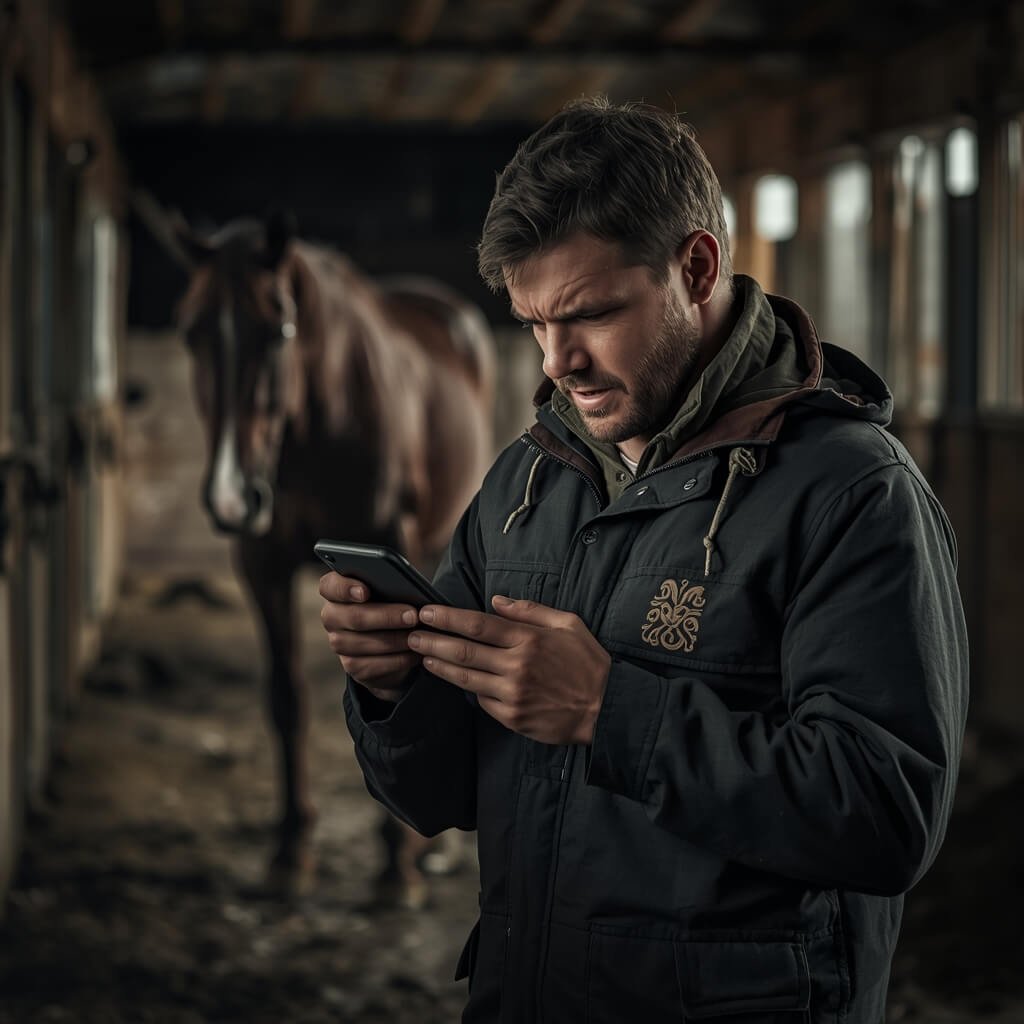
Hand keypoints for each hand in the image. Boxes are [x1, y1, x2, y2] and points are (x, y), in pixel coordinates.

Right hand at [318, 572, 420, 701]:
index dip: (345, 588)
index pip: (330, 586)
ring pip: (364, 643)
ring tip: (417, 636)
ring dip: (395, 640)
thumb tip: (406, 588)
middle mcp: (332, 617)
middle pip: (354, 617)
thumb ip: (389, 582)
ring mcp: (339, 643)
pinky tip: (413, 653)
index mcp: (336, 591)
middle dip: (386, 617)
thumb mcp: (390, 589)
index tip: (365, 592)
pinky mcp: (351, 666)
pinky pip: (373, 665)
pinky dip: (397, 659)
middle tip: (412, 616)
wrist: (392, 638)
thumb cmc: (392, 603)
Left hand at [407, 595, 610, 744]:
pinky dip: (469, 689)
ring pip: (465, 678)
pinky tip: (459, 679)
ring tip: (423, 657)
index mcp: (529, 639)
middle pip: (463, 650)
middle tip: (410, 635)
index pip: (477, 624)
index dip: (447, 617)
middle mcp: (517, 666)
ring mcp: (513, 695)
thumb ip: (530, 610)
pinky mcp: (513, 717)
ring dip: (440, 666)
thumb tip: (496, 601)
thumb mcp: (568, 624)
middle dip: (432, 641)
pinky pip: (482, 701)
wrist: (608, 708)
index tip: (427, 612)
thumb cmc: (589, 661)